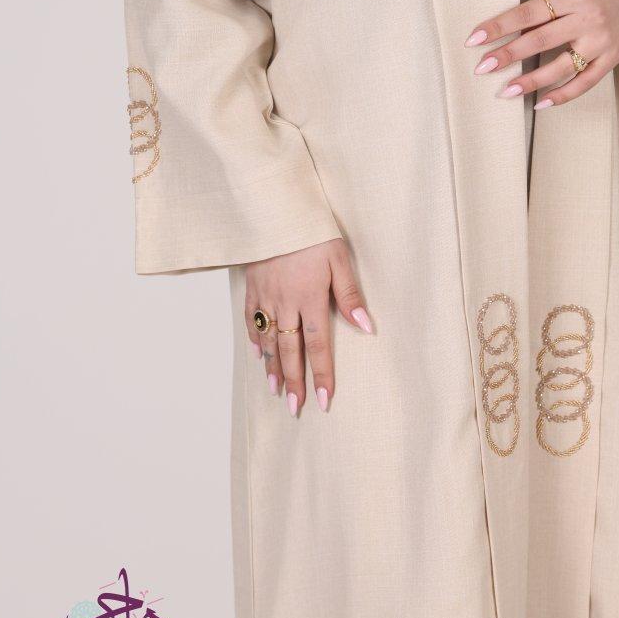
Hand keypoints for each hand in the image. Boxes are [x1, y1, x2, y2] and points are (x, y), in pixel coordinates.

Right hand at [243, 238, 372, 415]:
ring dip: (273, 368)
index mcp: (310, 298)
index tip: (322, 400)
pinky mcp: (251, 287)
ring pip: (268, 340)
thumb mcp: (339, 259)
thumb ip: (351, 296)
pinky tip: (258, 355)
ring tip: (277, 391)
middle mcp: (285, 303)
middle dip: (294, 382)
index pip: (317, 345)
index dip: (321, 375)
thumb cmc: (312, 232)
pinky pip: (251, 320)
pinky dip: (255, 340)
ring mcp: (265, 297)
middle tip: (296, 408)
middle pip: (290, 350)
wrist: (274, 209)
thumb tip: (366, 327)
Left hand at [464, 0, 618, 108]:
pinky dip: (561, 95)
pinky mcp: (611, 60)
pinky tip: (540, 103)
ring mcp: (600, 42)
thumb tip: (506, 31)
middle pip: (540, 40)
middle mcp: (586, 19)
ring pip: (560, 66)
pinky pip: (583, 83)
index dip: (499, 26)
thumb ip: (545, 8)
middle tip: (481, 67)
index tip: (474, 38)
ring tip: (505, 91)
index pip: (527, 12)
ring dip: (530, 81)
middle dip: (507, 55)